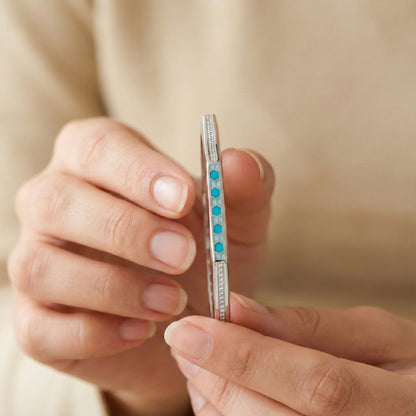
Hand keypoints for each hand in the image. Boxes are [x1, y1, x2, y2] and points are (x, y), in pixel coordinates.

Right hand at [7, 118, 274, 415]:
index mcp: (97, 164)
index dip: (136, 170)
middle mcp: (55, 206)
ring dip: (112, 287)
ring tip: (172, 301)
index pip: (96, 146)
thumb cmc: (206, 254)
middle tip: (182, 254)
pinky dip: (94, 334)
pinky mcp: (37, 322)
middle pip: (55, 201)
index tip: (183, 199)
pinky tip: (143, 331)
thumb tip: (239, 161)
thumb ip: (244, 187)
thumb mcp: (236, 220)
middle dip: (124, 229)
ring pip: (40, 267)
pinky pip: (42, 329)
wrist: (191, 316)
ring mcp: (37, 264)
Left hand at [165, 293, 415, 414]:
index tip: (188, 328)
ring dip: (213, 401)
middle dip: (217, 378)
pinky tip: (219, 394)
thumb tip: (236, 307)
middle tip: (185, 341)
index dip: (244, 356)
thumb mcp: (375, 335)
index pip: (315, 383)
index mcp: (400, 404)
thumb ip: (308, 325)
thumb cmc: (407, 367)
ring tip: (199, 363)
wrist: (415, 408)